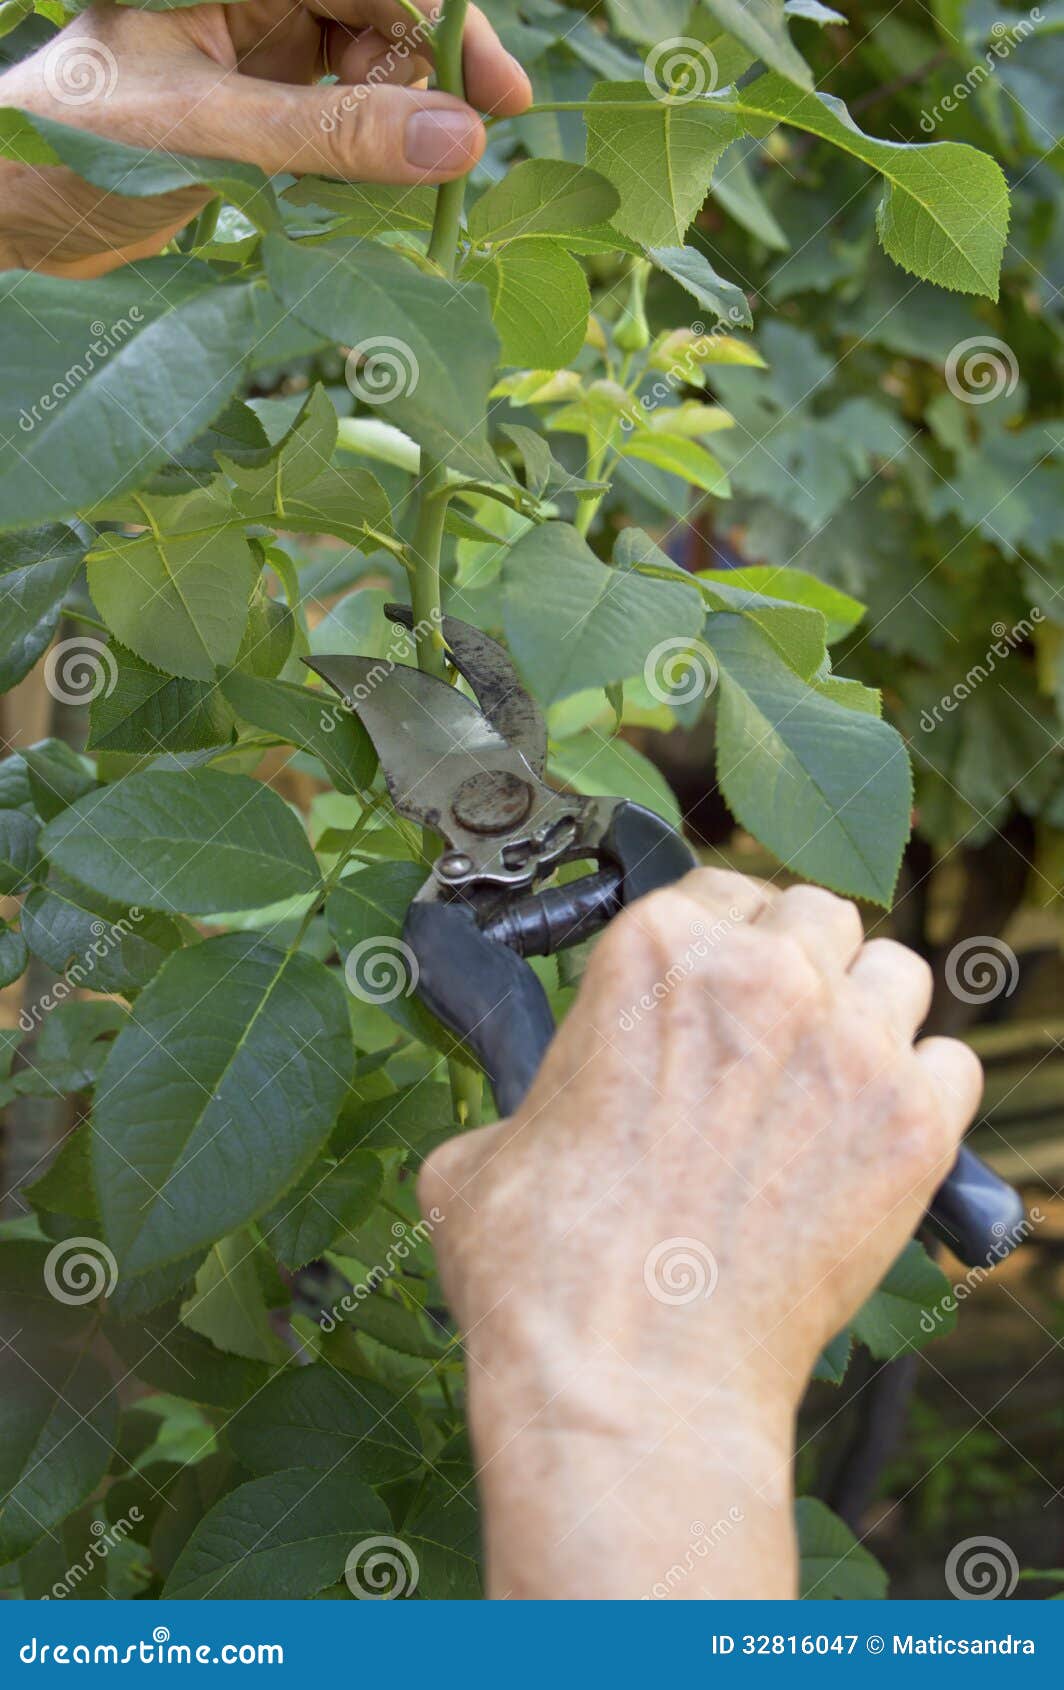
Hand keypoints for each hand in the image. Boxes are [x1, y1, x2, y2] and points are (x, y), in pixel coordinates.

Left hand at [0, 0, 529, 274]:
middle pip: (378, 15)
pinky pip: (340, 116)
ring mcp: (257, 48)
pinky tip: (375, 191)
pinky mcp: (259, 104)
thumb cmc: (85, 148)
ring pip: (366, 69)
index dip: (443, 28)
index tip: (498, 97)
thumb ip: (334, 136)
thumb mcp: (217, 135)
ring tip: (412, 184)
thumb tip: (457, 140)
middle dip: (428, 80)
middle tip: (471, 147)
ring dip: (399, 123)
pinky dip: (366, 152)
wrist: (23, 211)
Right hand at [418, 869, 982, 1597]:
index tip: (712, 986)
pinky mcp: (913, 1129)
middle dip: (793, 962)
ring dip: (865, 1008)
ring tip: (828, 1075)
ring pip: (896, 971)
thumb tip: (532, 1123)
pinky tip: (873, 1133)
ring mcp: (851, 1047)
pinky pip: (954, 1064)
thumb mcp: (486, 1154)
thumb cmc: (548, 1274)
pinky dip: (923, 1088)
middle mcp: (764, 976)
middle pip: (815, 915)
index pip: (717, 886)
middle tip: (768, 1031)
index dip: (715, 938)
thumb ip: (531, 1101)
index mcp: (654, 952)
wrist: (635, 1383)